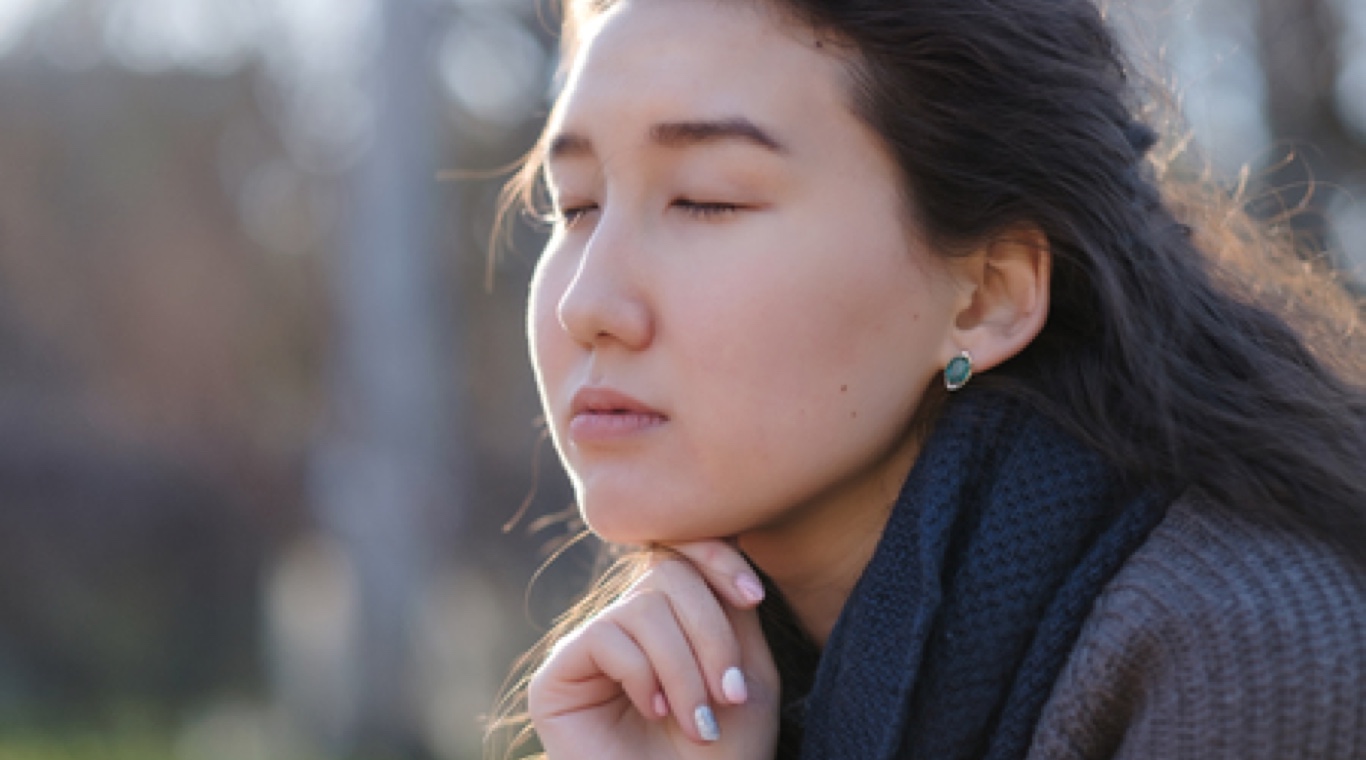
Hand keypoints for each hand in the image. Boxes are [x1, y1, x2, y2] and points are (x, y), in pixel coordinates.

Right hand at [529, 540, 779, 759]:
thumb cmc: (725, 758)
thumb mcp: (748, 673)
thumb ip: (731, 608)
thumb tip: (721, 535)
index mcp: (672, 621)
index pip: (683, 553)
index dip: (716, 557)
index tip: (754, 597)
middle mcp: (626, 626)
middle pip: (668, 574)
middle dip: (710, 634)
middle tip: (731, 696)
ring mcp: (589, 650)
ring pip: (642, 607)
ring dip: (685, 669)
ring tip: (699, 724)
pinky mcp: (555, 678)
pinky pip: (606, 636)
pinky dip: (644, 676)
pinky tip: (654, 714)